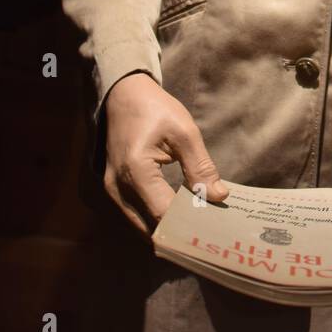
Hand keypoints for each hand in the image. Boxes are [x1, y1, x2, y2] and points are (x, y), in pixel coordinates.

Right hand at [103, 72, 227, 237]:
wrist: (124, 95)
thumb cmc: (155, 109)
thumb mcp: (184, 132)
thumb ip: (201, 167)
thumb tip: (219, 197)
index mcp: (135, 171)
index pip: (164, 215)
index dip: (189, 227)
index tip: (213, 232)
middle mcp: (118, 187)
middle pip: (151, 228)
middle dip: (179, 235)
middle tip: (208, 236)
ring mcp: (112, 191)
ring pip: (142, 226)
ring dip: (168, 231)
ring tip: (197, 229)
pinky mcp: (113, 190)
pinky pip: (136, 216)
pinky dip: (156, 220)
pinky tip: (180, 218)